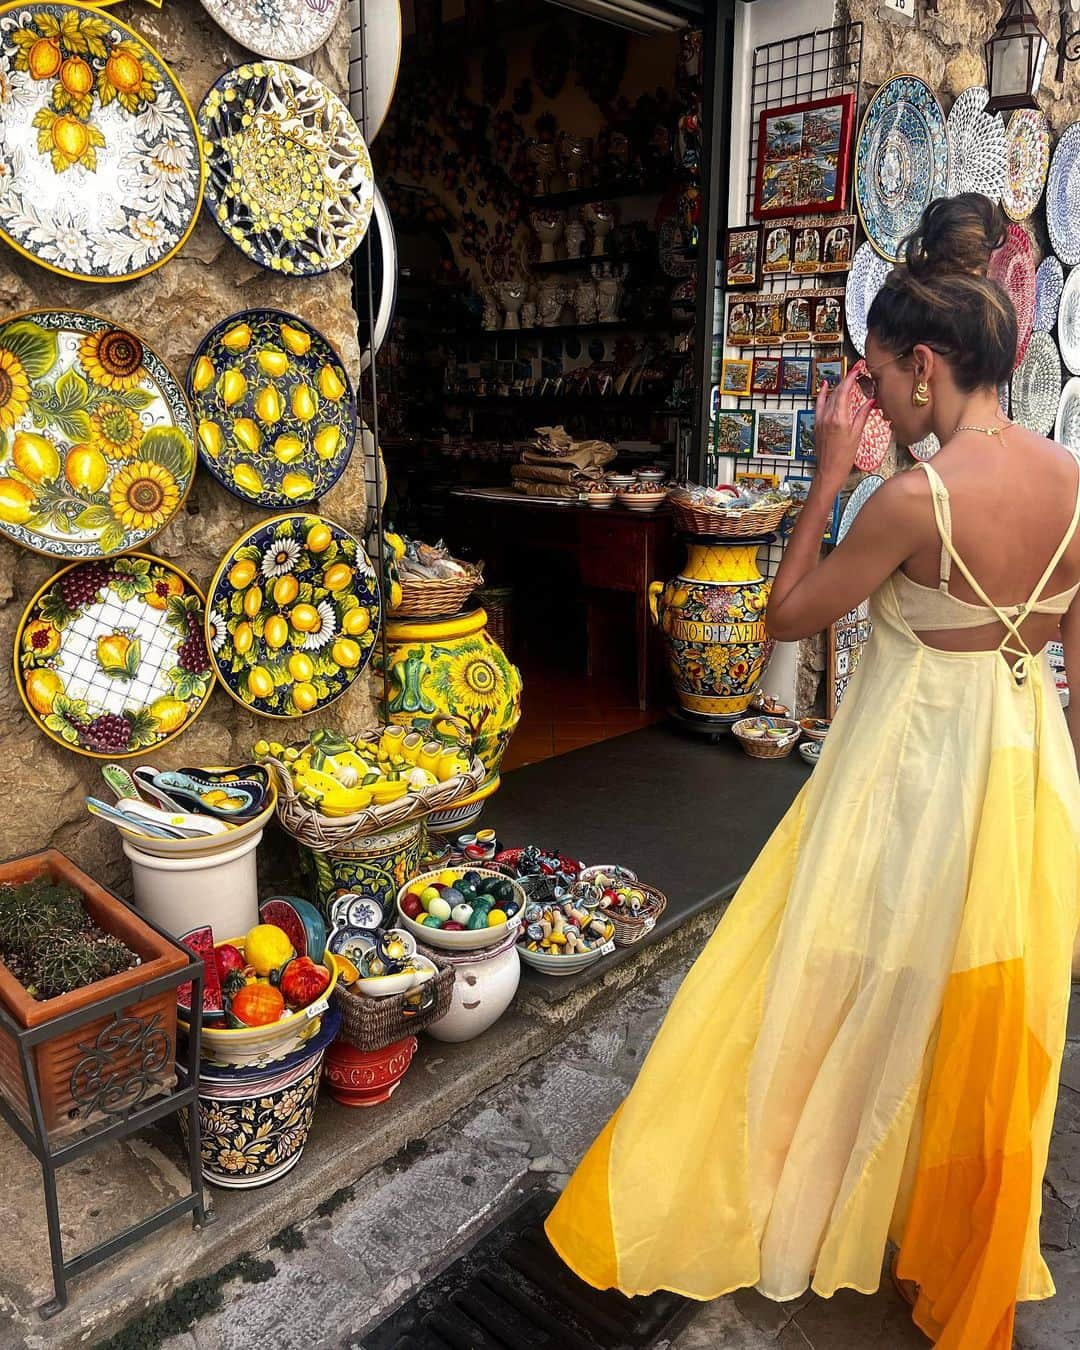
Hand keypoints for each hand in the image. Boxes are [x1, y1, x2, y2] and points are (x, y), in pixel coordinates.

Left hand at [813, 368, 873, 488]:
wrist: (829, 470)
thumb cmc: (844, 457)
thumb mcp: (857, 435)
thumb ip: (862, 415)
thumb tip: (870, 402)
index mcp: (839, 418)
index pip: (844, 391)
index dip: (851, 378)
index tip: (857, 369)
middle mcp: (827, 417)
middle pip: (837, 392)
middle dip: (847, 379)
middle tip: (855, 370)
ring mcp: (820, 420)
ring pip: (829, 397)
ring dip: (838, 386)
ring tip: (847, 377)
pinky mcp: (817, 424)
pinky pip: (819, 404)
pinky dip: (822, 394)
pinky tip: (824, 386)